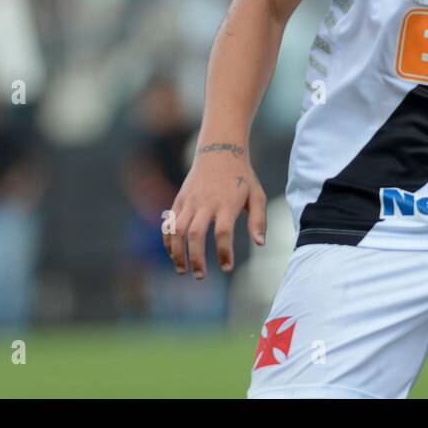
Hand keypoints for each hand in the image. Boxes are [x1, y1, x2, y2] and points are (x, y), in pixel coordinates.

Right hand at [163, 141, 266, 278]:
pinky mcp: (180, 199)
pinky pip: (170, 222)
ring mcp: (190, 201)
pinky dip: (168, 239)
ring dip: (177, 252)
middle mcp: (206, 203)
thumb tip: (260, 244)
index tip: (227, 267)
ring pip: (178, 230)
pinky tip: (172, 253)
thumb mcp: (257, 195)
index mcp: (227, 203)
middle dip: (196, 258)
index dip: (223, 252)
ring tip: (182, 270)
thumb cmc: (242, 177)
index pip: (223, 232)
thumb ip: (259, 220)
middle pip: (196, 234)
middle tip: (200, 276)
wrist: (220, 151)